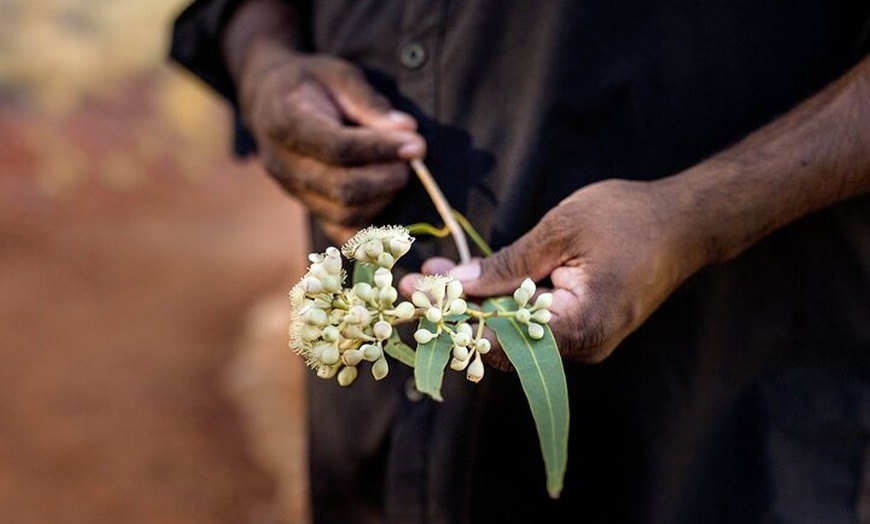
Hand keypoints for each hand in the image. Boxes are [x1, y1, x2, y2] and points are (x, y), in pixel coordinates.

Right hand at [237, 43, 425, 242]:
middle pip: (341, 188)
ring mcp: (293, 191)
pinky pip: (340, 232)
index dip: (381, 150)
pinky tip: (391, 205)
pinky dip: (371, 230)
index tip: (416, 145)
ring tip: (400, 174)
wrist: (269, 100)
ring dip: (384, 200)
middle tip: (413, 160)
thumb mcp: (339, 75)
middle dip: (386, 178)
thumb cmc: (311, 83)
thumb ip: (370, 103)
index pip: (338, 147)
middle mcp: (283, 164)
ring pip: (344, 214)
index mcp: (286, 122)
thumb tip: (407, 131)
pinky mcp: (307, 207)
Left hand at [401, 178, 700, 364]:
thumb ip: (507, 265)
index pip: (501, 340)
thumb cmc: (630, 218)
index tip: (416, 298)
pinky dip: (498, 303)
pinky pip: (530, 324)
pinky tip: (467, 280)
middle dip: (454, 311)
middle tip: (410, 285)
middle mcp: (582, 348)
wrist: (686, 223)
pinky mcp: (581, 329)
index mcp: (581, 327)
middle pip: (502, 342)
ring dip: (472, 305)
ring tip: (428, 278)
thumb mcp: (561, 231)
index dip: (454, 320)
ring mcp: (583, 342)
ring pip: (513, 333)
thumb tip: (456, 284)